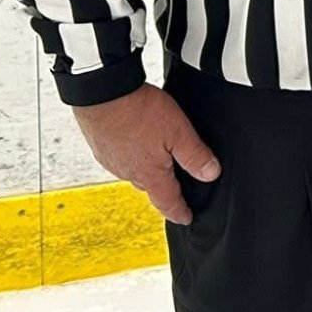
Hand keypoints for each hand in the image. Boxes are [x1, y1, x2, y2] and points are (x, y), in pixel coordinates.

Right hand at [72, 84, 220, 223]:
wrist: (102, 93)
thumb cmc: (138, 111)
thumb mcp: (178, 131)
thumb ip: (195, 155)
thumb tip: (211, 174)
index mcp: (149, 174)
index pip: (167, 201)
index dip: (179, 212)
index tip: (185, 218)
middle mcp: (127, 172)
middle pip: (151, 186)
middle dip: (164, 188)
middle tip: (175, 189)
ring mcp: (111, 160)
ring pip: (134, 170)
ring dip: (147, 169)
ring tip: (158, 160)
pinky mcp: (101, 146)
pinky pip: (121, 157)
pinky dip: (132, 154)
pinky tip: (137, 141)